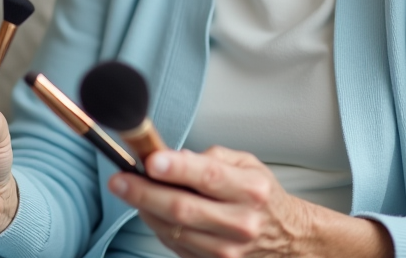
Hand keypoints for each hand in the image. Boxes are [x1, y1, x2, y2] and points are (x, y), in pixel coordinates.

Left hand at [108, 146, 390, 257]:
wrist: (287, 236)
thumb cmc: (261, 194)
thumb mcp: (247, 163)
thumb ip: (211, 157)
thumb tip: (172, 156)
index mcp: (251, 189)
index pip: (209, 176)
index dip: (176, 168)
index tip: (150, 160)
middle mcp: (241, 222)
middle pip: (183, 208)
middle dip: (144, 192)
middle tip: (119, 179)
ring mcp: (227, 249)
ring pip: (174, 230)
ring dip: (145, 209)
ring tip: (127, 190)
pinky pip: (175, 245)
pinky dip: (157, 225)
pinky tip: (148, 208)